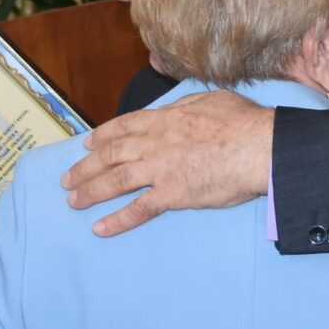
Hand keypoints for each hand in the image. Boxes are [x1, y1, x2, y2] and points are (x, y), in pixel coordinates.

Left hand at [61, 91, 273, 236]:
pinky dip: (117, 220)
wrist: (260, 146)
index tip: (86, 145)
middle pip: (110, 155)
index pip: (124, 127)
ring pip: (115, 180)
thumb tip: (181, 107)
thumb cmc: (243, 122)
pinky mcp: (173, 194)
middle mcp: (156, 143)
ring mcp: (161, 169)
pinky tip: (100, 228)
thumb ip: (188, 105)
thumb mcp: (210, 99)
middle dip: (85, 168)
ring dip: (91, 192)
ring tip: (74, 202)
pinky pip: (138, 209)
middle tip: (68, 179)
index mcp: (165, 119)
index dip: (101, 136)